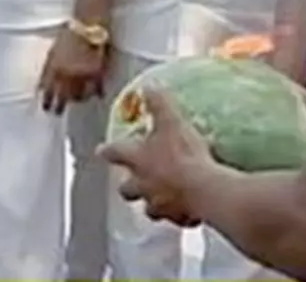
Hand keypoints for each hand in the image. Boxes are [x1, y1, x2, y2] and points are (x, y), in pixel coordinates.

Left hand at [37, 25, 107, 114]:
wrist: (87, 25)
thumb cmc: (69, 34)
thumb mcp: (53, 52)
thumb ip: (48, 70)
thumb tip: (43, 86)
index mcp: (53, 68)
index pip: (47, 91)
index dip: (47, 101)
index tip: (46, 107)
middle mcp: (66, 75)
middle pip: (62, 98)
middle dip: (59, 107)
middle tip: (58, 112)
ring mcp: (82, 75)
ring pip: (79, 97)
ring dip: (78, 99)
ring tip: (78, 100)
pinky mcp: (97, 73)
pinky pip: (96, 90)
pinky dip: (96, 93)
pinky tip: (97, 95)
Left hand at [99, 88, 213, 226]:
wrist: (204, 190)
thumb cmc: (183, 155)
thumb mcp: (171, 121)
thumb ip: (158, 103)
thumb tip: (149, 87)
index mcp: (137, 159)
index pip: (115, 152)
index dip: (108, 150)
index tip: (102, 150)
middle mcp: (143, 185)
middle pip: (126, 189)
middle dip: (128, 185)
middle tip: (132, 180)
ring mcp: (159, 205)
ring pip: (149, 208)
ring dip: (153, 202)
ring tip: (162, 197)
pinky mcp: (179, 218)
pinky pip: (176, 217)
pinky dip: (180, 213)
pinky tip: (189, 210)